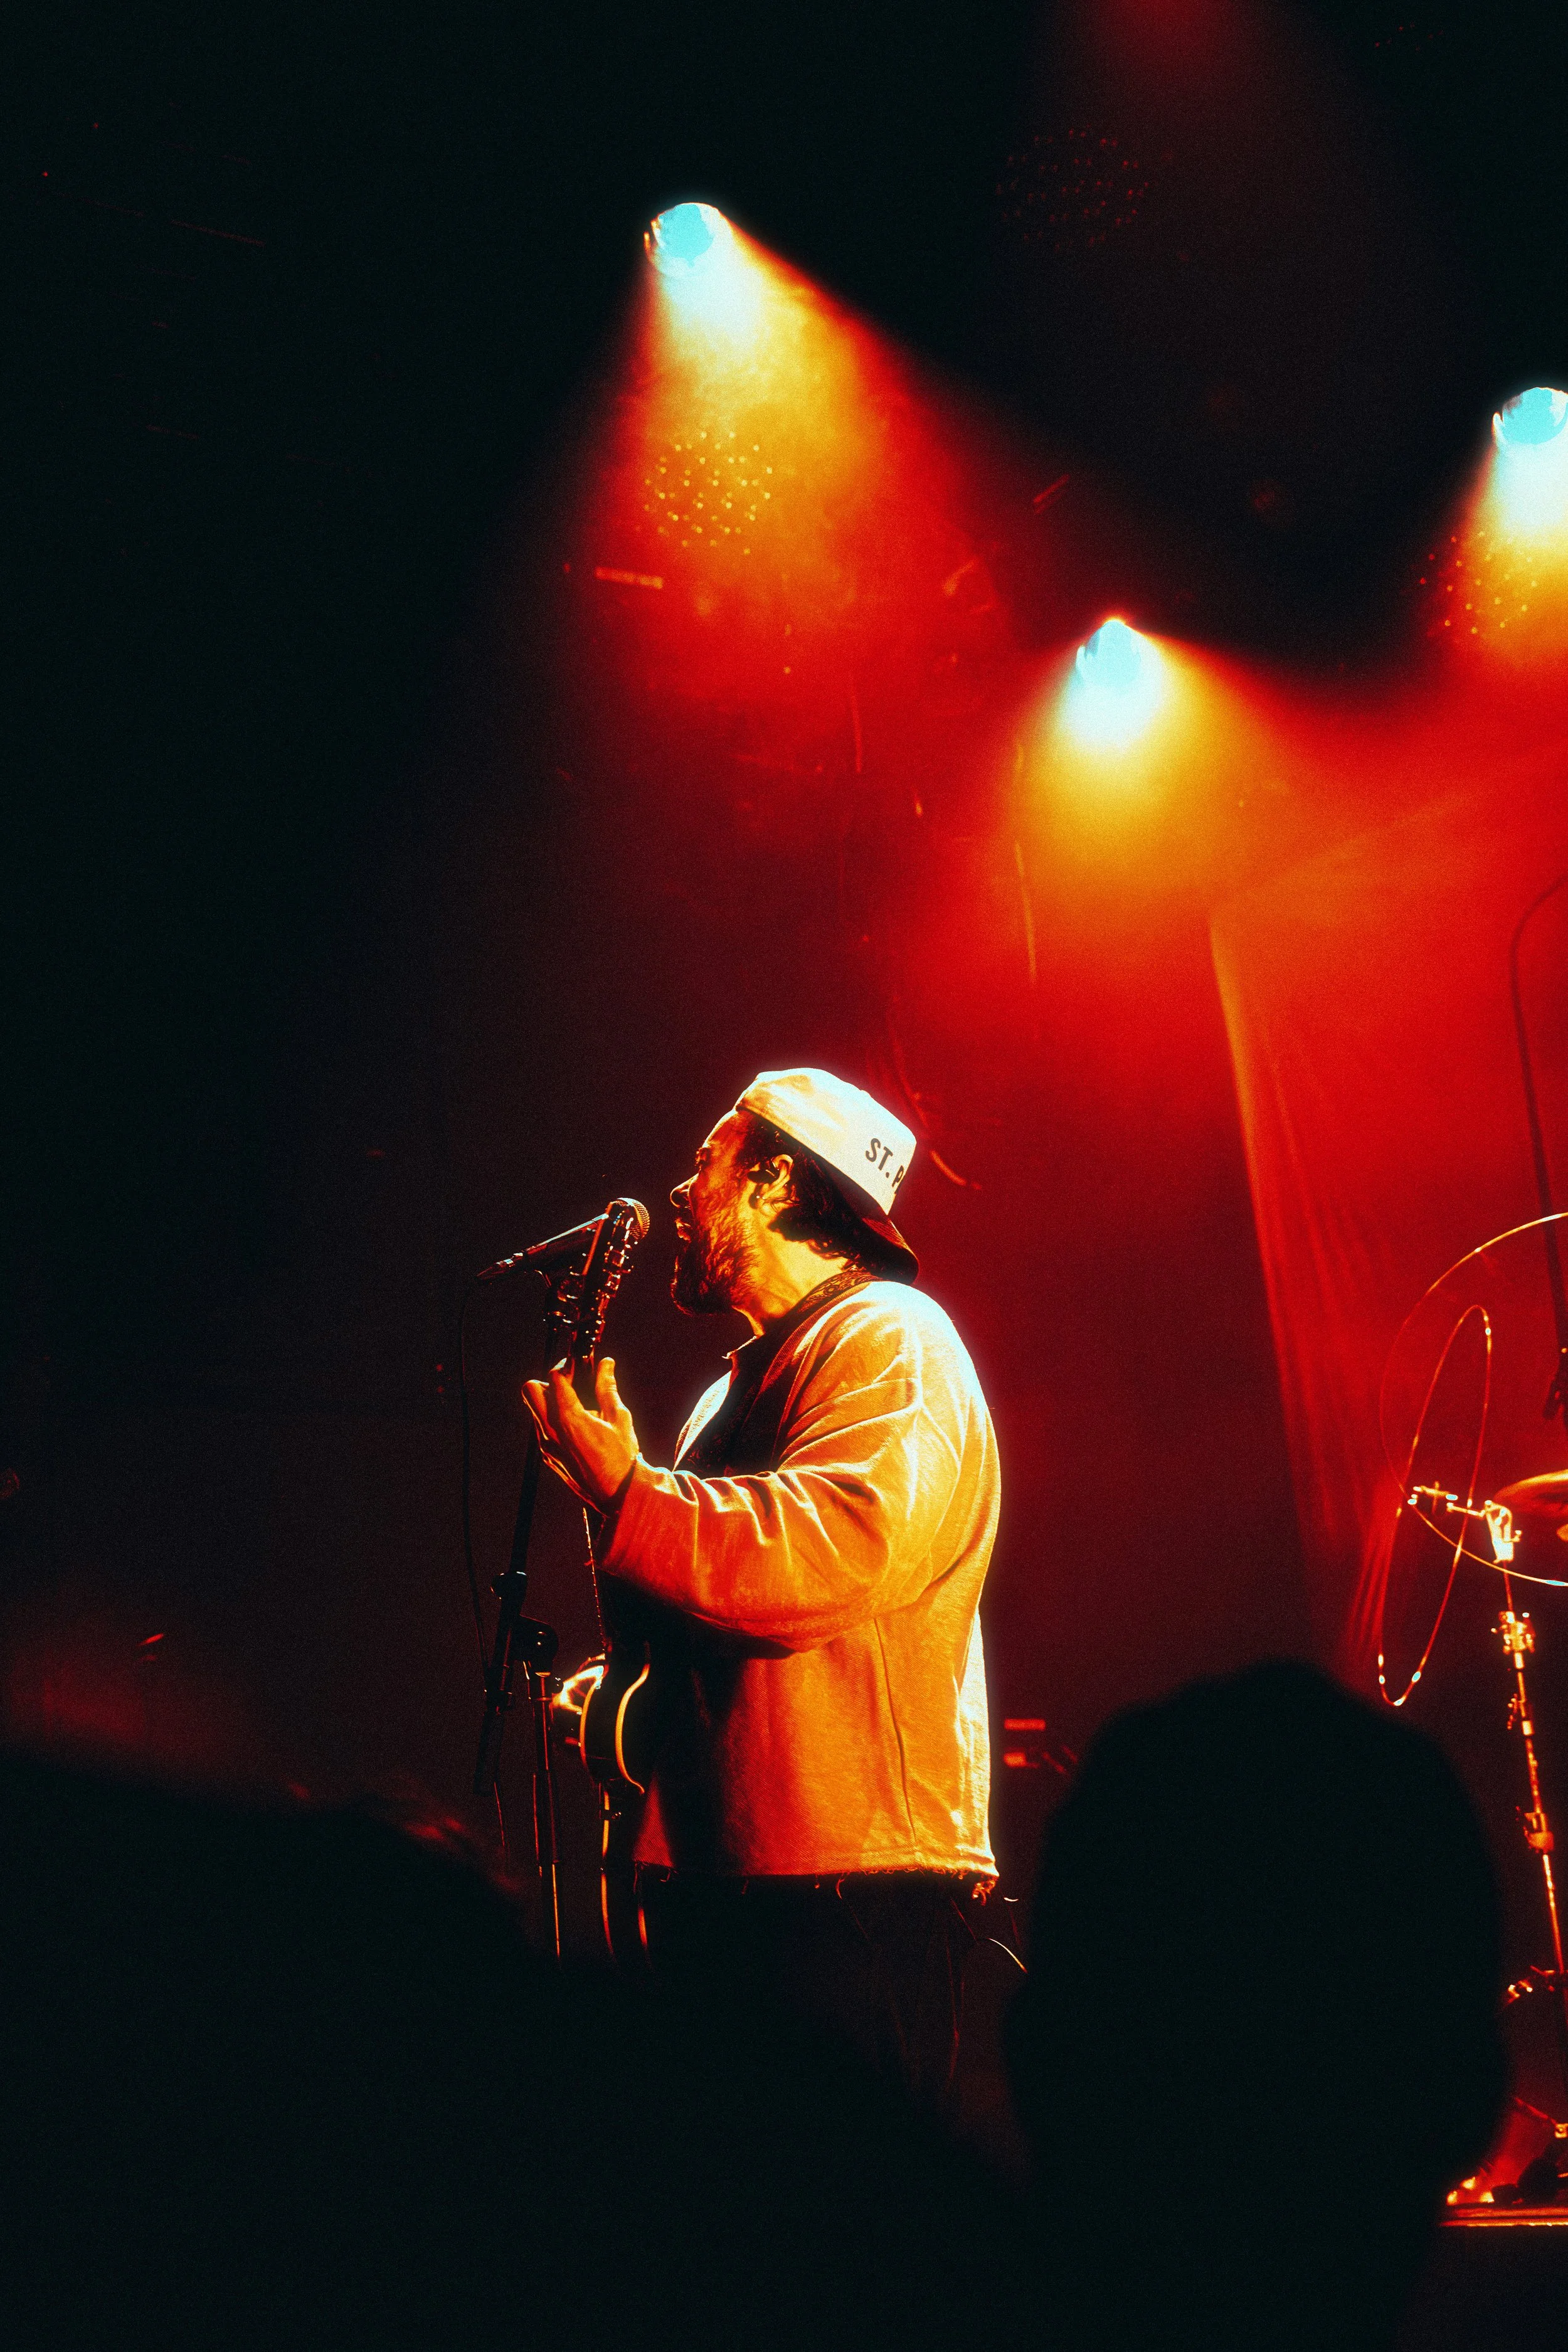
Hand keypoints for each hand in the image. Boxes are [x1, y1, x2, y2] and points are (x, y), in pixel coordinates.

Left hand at [522, 1356, 639, 1512]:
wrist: (617, 1495)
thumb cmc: (622, 1457)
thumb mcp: (619, 1418)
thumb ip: (607, 1388)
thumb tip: (606, 1364)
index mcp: (570, 1418)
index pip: (555, 1378)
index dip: (567, 1366)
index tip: (578, 1365)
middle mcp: (551, 1431)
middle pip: (530, 1390)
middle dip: (548, 1381)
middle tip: (571, 1384)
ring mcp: (546, 1445)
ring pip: (535, 1410)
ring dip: (551, 1401)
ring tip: (579, 1407)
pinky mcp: (547, 1456)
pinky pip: (542, 1429)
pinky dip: (554, 1421)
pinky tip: (578, 1428)